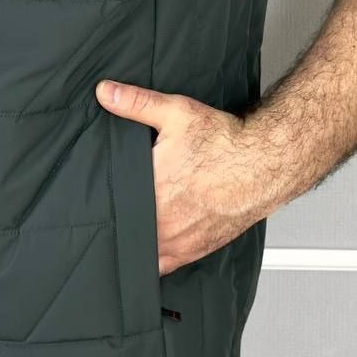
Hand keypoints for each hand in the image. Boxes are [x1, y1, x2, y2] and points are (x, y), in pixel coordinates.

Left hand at [94, 79, 260, 276]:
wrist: (264, 163)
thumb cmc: (225, 142)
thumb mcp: (176, 112)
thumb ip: (136, 103)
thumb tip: (105, 92)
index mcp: (150, 190)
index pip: (109, 205)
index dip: (98, 202)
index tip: (92, 198)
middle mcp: (162, 221)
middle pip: (123, 229)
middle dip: (116, 220)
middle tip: (109, 210)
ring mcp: (177, 240)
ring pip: (141, 250)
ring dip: (134, 240)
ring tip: (129, 227)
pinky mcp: (194, 250)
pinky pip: (163, 265)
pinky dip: (154, 258)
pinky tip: (149, 246)